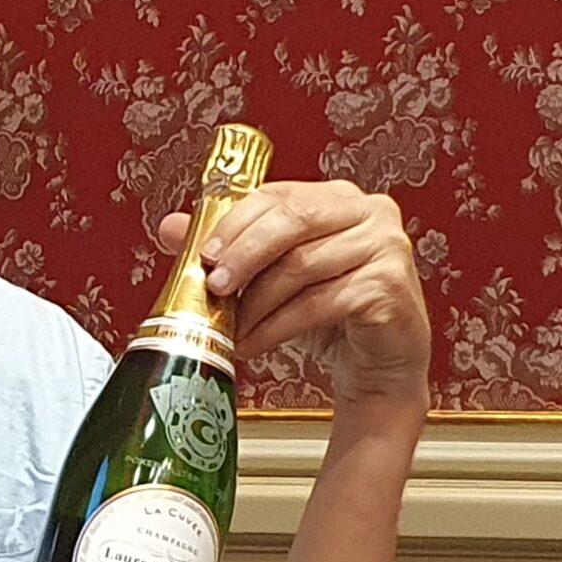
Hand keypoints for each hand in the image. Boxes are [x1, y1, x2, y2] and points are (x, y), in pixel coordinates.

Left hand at [158, 179, 431, 417]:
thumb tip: (171, 227)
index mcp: (339, 198)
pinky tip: (253, 344)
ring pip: (302, 265)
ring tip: (228, 327)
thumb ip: (232, 249)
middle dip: (245, 254)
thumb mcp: (275, 278)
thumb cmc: (331, 315)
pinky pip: (319, 303)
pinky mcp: (389, 287)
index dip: (236, 222)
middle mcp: (369, 213)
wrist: (380, 365)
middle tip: (213, 285)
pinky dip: (277, 327)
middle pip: (293, 220)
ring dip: (256, 301)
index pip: (277, 195)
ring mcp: (386, 247)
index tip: (204, 253)